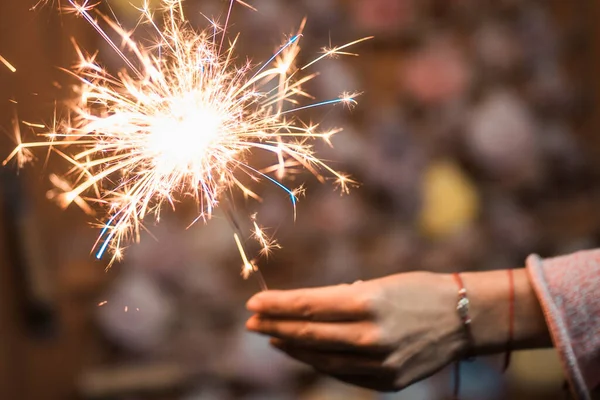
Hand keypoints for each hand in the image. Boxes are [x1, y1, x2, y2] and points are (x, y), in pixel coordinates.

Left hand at [245, 272, 465, 391]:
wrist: (464, 319)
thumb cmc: (419, 290)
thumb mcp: (380, 284)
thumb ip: (343, 300)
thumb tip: (308, 308)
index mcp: (369, 302)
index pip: (308, 305)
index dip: (276, 304)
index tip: (253, 302)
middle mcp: (371, 335)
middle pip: (309, 333)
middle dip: (275, 326)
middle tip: (252, 322)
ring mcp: (379, 363)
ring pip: (321, 358)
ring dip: (292, 347)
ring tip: (273, 337)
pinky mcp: (387, 381)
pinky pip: (343, 372)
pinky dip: (319, 362)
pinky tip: (303, 353)